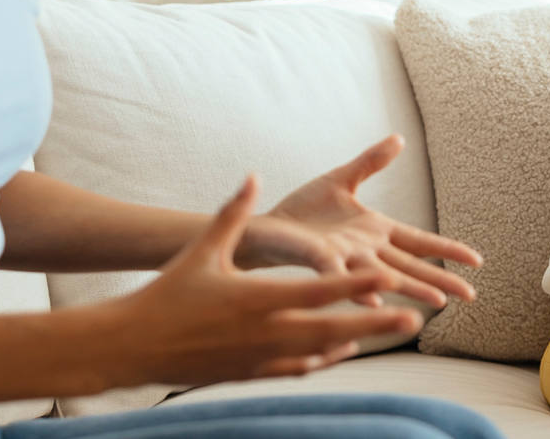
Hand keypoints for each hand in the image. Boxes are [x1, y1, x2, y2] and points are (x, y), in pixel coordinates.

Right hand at [104, 174, 424, 386]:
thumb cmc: (168, 294)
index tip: (388, 277)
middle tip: (414, 317)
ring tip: (387, 331)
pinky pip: (298, 368)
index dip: (357, 284)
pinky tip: (339, 349)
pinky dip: (324, 357)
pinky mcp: (251, 373)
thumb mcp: (202, 250)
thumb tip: (252, 175)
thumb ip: (232, 212)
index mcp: (258, 299)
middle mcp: (265, 332)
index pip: (318, 290)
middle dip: (375, 323)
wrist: (135, 346)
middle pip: (333, 328)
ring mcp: (260, 358)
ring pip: (321, 352)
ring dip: (357, 340)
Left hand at [240, 135, 481, 308]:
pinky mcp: (318, 259)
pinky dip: (357, 285)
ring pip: (383, 274)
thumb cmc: (303, 210)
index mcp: (375, 230)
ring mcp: (344, 257)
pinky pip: (339, 273)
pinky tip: (375, 296)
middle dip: (440, 280)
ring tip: (437, 304)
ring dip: (410, 287)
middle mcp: (365, 248)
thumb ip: (372, 162)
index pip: (419, 241)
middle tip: (471, 297)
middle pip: (409, 265)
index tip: (477, 261)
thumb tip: (400, 138)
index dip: (447, 250)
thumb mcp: (343, 178)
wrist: (266, 226)